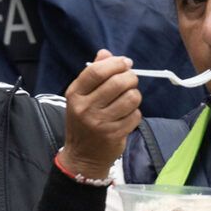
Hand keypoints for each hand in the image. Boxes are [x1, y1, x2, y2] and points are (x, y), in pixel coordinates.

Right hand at [61, 50, 140, 178]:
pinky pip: (135, 115)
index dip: (115, 63)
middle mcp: (85, 108)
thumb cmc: (82, 121)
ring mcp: (100, 123)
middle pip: (118, 82)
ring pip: (131, 98)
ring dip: (134, 95)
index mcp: (75, 94)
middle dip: (130, 78)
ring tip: (128, 99)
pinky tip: (127, 115)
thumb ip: (93, 73)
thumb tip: (106, 53)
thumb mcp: (81, 96)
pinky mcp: (114, 134)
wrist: (82, 156)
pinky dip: (135, 113)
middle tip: (130, 80)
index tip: (125, 63)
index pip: (96, 71)